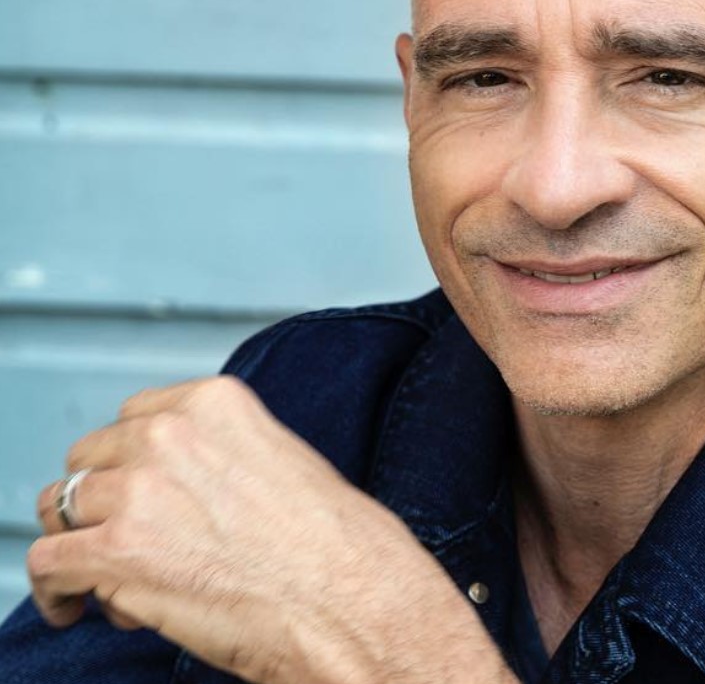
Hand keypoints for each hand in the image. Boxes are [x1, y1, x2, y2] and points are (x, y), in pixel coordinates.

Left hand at [28, 376, 514, 683]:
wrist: (350, 601)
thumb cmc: (337, 545)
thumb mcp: (285, 462)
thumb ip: (225, 456)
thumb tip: (182, 493)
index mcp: (217, 403)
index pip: (137, 416)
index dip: (133, 460)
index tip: (137, 488)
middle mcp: (170, 435)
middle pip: (92, 457)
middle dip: (103, 499)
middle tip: (126, 538)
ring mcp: (139, 492)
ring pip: (62, 507)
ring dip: (79, 543)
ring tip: (100, 579)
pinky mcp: (117, 552)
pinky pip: (49, 563)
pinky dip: (57, 589)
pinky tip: (75, 606)